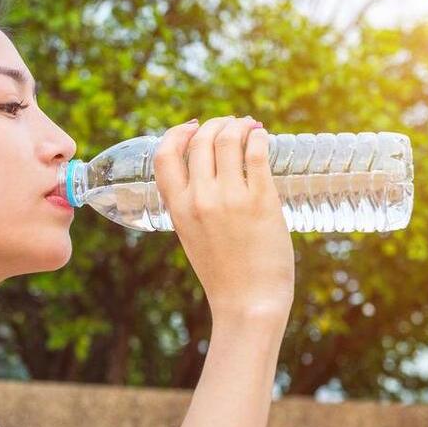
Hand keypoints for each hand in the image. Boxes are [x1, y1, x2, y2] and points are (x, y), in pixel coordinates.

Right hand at [153, 116, 294, 319]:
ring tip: (249, 127)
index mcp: (178, 209)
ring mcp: (230, 199)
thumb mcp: (193, 237)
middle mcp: (200, 199)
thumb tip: (209, 176)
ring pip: (228, 140)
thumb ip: (193, 208)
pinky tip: (262, 137)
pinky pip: (256, 154)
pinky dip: (258, 138)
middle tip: (231, 124)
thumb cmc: (224, 275)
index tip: (193, 126)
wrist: (248, 302)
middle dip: (216, 124)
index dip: (177, 133)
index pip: (165, 156)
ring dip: (239, 125)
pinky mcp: (261, 200)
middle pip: (202, 141)